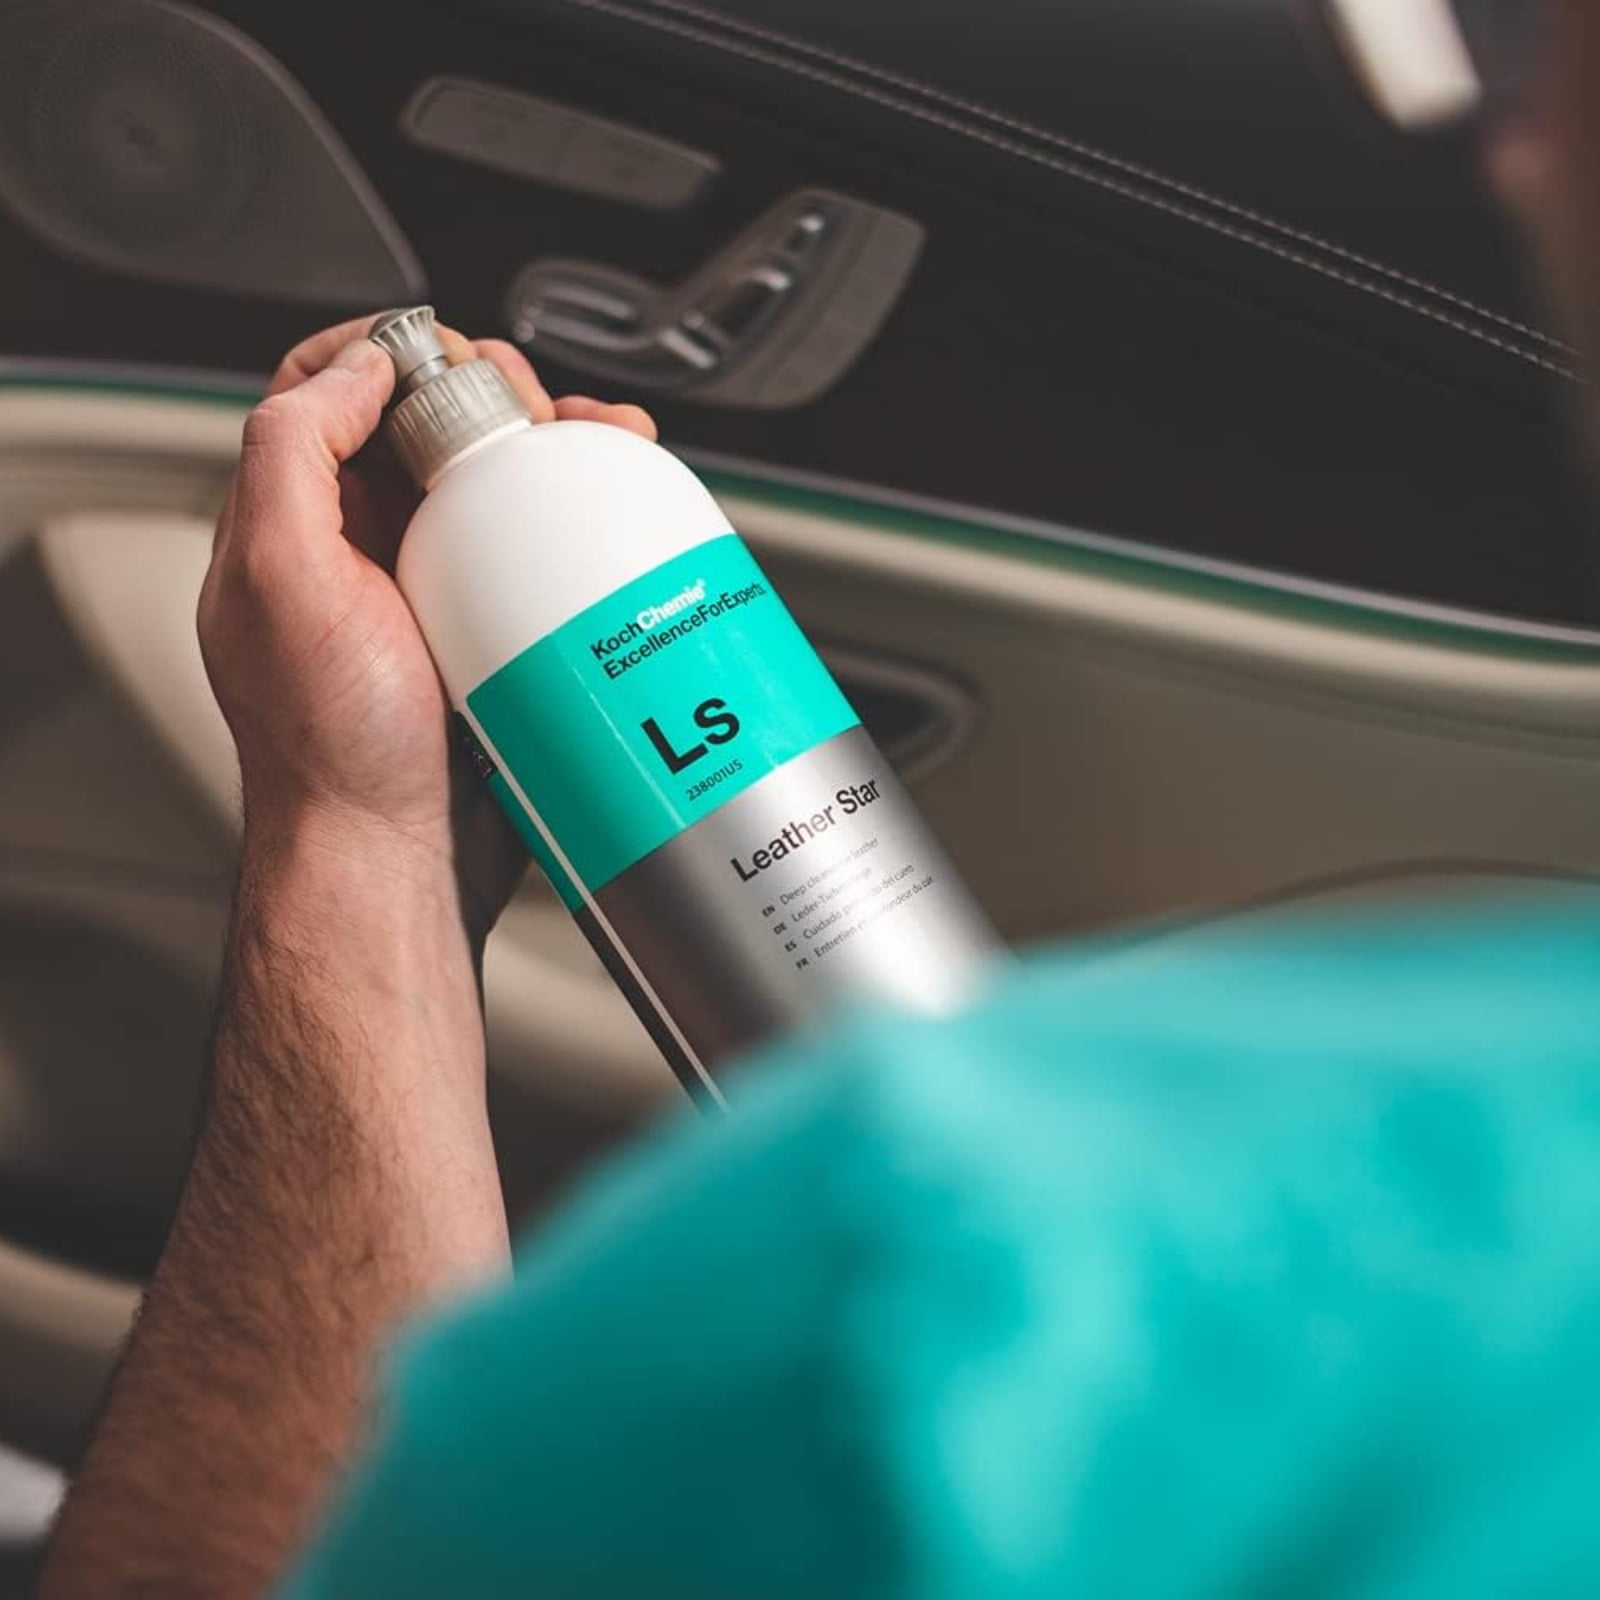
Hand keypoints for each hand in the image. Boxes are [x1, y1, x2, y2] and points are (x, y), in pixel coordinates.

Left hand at [199, 315, 657, 942]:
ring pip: (493, 482)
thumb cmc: (332, 746)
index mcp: (294, 522)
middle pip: (427, 422)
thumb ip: (292, 452)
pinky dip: (582, 520)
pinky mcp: (497, 632)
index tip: (453, 362)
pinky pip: (539, 554)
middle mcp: (360, 547)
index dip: (388, 350)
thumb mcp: (279, 580)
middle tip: (534, 416)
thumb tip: (359, 368)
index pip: (325, 388)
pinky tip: (619, 514)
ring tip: (599, 446)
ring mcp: (433, 591)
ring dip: (551, 447)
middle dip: (491, 391)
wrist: (398, 858)